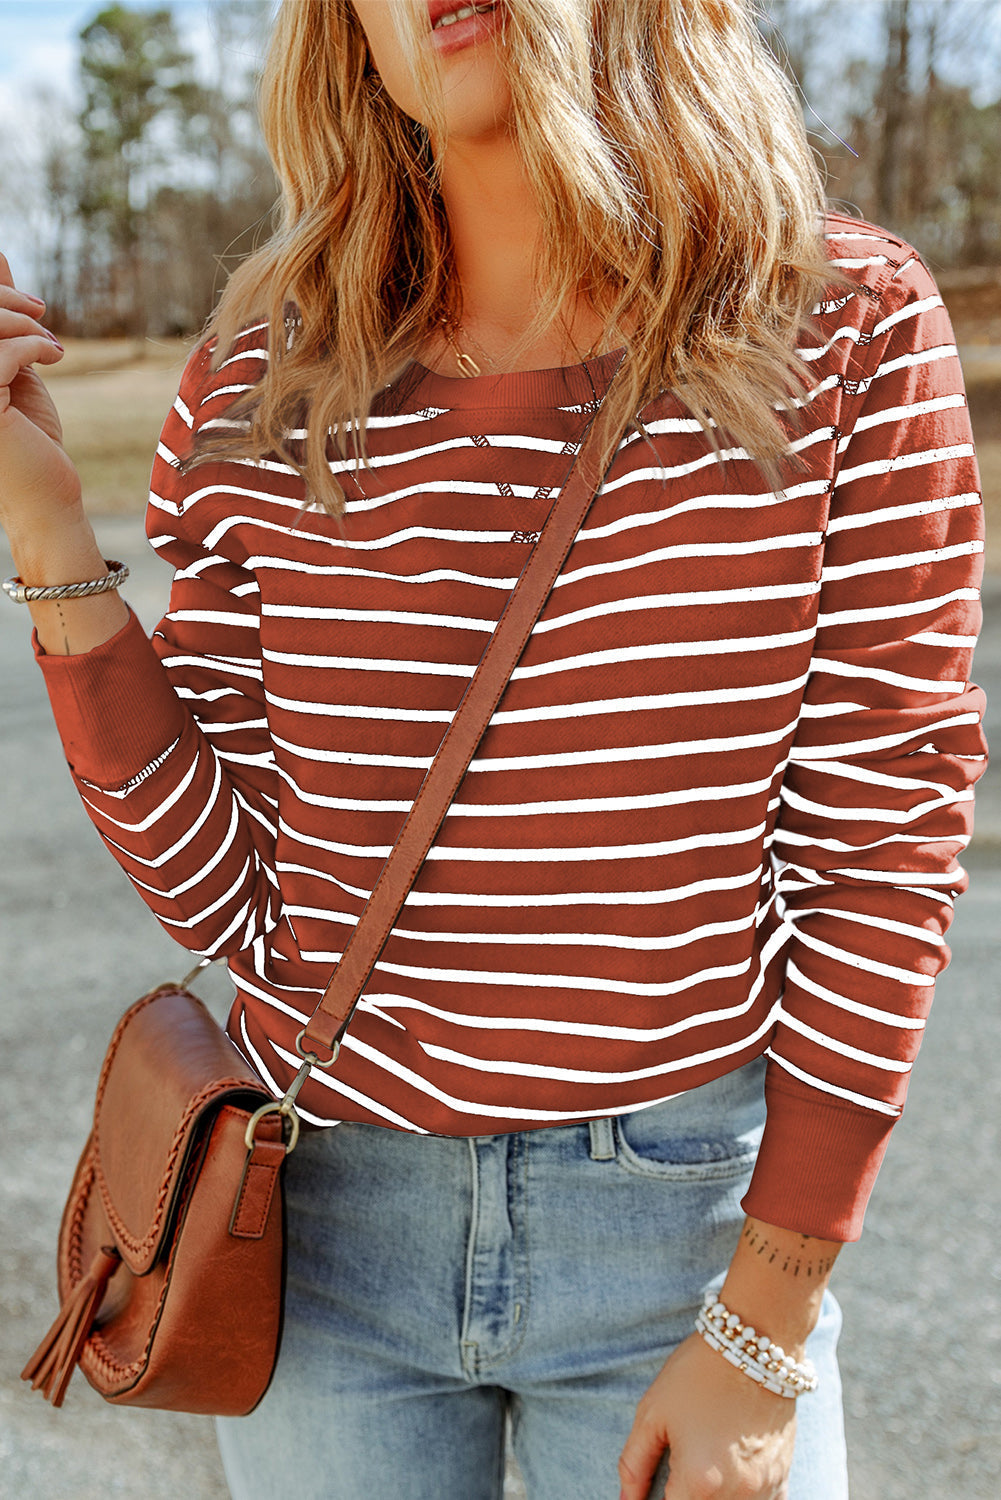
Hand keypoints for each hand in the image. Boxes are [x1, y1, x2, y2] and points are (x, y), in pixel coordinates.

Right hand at [0, 252, 82, 540]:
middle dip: (6, 302)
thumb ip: (0, 320)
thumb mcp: (13, 367)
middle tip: (43, 314)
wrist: (48, 500)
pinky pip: (0, 354)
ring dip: (21, 323)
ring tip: (51, 342)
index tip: (32, 305)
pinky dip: (32, 344)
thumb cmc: (29, 439)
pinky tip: (57, 355)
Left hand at [618, 1332, 796, 1499]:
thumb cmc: (697, 1373)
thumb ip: (634, 1466)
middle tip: (677, 1468)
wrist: (754, 1344)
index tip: (656, 1486)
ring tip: (704, 1459)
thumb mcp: (652, 1414)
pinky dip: (740, 1496)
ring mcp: (763, 1489)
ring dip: (711, 1498)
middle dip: (682, 1495)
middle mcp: (735, 1493)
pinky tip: (728, 1469)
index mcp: (699, 1481)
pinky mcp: (780, 1478)